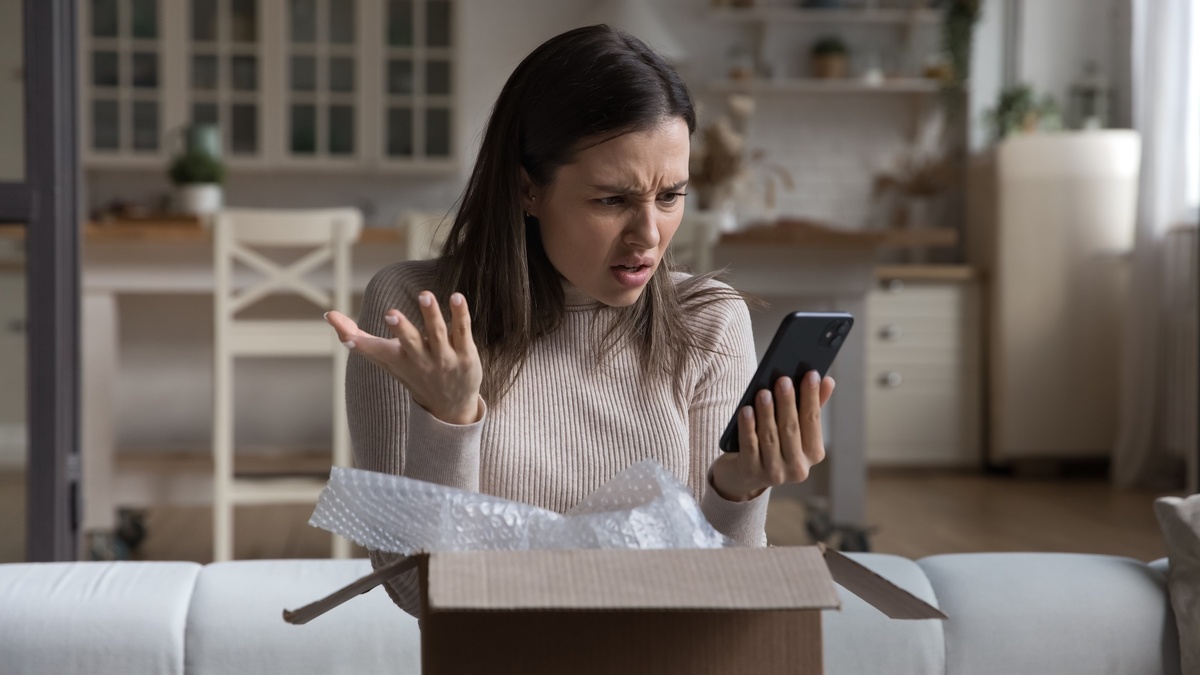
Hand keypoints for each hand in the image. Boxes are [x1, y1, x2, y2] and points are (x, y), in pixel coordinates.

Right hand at [325, 291, 482, 424]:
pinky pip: (462, 331)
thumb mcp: (385, 359)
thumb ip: (359, 338)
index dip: (362, 344)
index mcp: (399, 359)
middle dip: (400, 329)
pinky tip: (457, 297)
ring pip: (438, 333)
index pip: (378, 351)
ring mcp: (445, 358)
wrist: (450, 406)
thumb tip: (328, 316)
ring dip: (431, 314)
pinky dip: (459, 314)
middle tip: (390, 313)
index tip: (348, 338)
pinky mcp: (466, 353)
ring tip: (425, 295)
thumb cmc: (412, 373)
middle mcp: (421, 359)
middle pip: (410, 342)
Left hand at [710, 371, 835, 501]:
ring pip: (770, 437)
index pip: (813, 420)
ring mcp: (775, 473)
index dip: (812, 397)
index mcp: (813, 453)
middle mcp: (798, 467)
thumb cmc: (775, 443)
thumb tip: (827, 380)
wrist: (745, 474)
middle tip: (783, 380)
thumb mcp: (794, 428)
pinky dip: (748, 427)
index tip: (811, 374)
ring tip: (763, 392)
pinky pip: (750, 446)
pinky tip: (746, 410)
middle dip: (787, 402)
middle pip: (791, 428)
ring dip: (766, 413)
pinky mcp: (751, 472)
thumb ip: (811, 406)